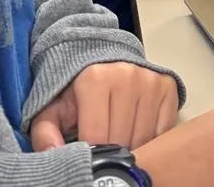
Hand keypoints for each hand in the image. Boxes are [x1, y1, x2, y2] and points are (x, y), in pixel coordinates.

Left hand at [31, 62, 177, 151]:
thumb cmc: (78, 89)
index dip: (90, 154)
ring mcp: (150, 81)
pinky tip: (136, 129)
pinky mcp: (168, 86)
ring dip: (131, 146)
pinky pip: (163, 130)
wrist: (104, 58)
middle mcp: (126, 76)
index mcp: (95, 78)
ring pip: (144, 138)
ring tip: (117, 136)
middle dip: (111, 151)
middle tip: (102, 146)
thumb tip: (52, 154)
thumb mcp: (54, 109)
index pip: (97, 138)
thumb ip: (45, 132)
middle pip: (122, 140)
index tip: (87, 153)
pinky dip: (151, 138)